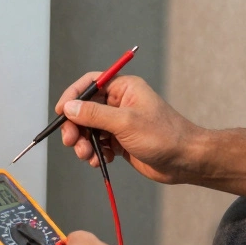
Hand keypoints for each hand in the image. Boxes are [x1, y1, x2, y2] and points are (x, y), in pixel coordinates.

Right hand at [56, 74, 204, 184]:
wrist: (185, 161)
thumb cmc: (165, 136)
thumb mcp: (126, 123)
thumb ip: (95, 114)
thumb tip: (70, 107)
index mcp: (124, 89)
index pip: (90, 83)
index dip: (72, 96)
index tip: (61, 111)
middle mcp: (120, 103)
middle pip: (85, 109)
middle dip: (76, 126)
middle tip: (71, 141)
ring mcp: (120, 123)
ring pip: (89, 129)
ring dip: (84, 143)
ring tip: (87, 156)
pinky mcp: (120, 141)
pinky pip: (98, 144)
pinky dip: (95, 152)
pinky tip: (100, 160)